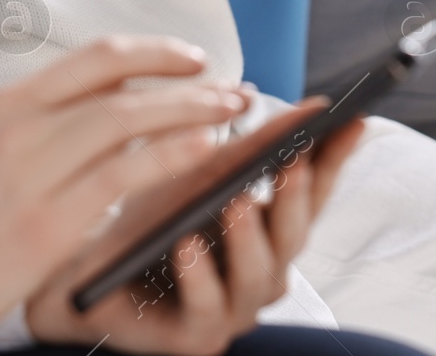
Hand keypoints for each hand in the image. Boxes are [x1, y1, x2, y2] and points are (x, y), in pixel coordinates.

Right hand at [0, 38, 247, 355]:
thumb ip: (44, 126)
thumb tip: (114, 106)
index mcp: (6, 105)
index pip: (95, 56)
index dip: (154, 51)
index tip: (192, 58)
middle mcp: (18, 126)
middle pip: (120, 79)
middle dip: (187, 78)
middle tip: (230, 85)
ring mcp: (31, 172)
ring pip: (129, 117)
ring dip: (192, 109)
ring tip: (230, 112)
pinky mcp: (46, 222)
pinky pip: (125, 174)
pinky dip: (172, 155)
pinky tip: (203, 150)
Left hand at [27, 110, 364, 354]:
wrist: (84, 272)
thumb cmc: (149, 220)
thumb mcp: (198, 172)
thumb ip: (248, 145)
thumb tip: (291, 102)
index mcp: (270, 229)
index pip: (312, 191)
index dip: (334, 158)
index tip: (352, 119)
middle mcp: (263, 271)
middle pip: (293, 236)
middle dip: (294, 198)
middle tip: (291, 161)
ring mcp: (234, 307)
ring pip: (258, 276)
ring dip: (249, 238)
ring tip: (236, 203)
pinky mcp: (196, 336)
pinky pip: (206, 309)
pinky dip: (200, 277)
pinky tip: (186, 246)